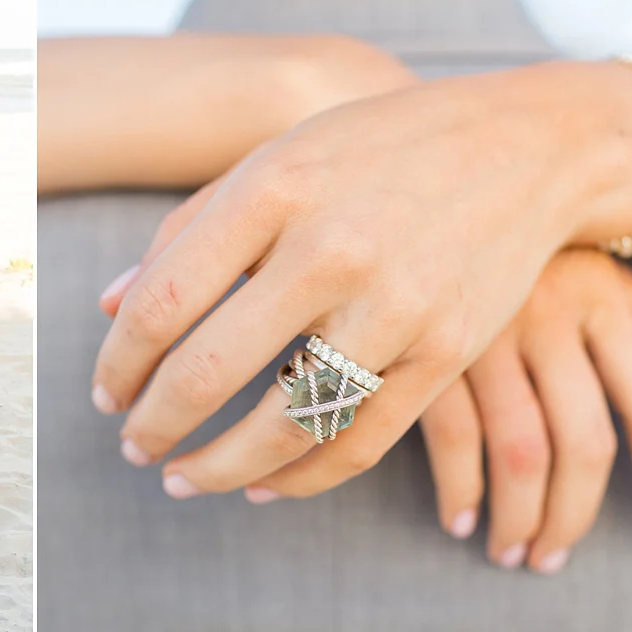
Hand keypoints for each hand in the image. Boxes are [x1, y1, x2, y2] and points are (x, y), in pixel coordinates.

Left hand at [90, 62, 631, 499]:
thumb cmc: (382, 149)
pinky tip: (262, 485)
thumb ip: (193, 228)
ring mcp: (396, 306)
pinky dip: (301, 479)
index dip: (120, 362)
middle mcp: (334, 249)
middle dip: (156, 424)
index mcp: (277, 189)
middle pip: (210, 370)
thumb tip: (107, 308)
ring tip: (186, 478)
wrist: (526, 146)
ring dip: (220, 468)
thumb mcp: (282, 158)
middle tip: (134, 448)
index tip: (105, 395)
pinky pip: (359, 442)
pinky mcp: (447, 352)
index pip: (164, 300)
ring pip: (284, 425)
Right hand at [415, 249, 631, 571]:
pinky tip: (461, 518)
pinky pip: (453, 437)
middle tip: (555, 557)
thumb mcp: (589, 262)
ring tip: (511, 550)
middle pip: (582, 445)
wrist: (427, 181)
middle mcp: (550, 318)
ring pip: (520, 453)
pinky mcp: (429, 348)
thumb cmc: (520, 237)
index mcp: (599, 300)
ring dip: (517, 518)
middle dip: (573, 517)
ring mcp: (489, 335)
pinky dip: (460, 489)